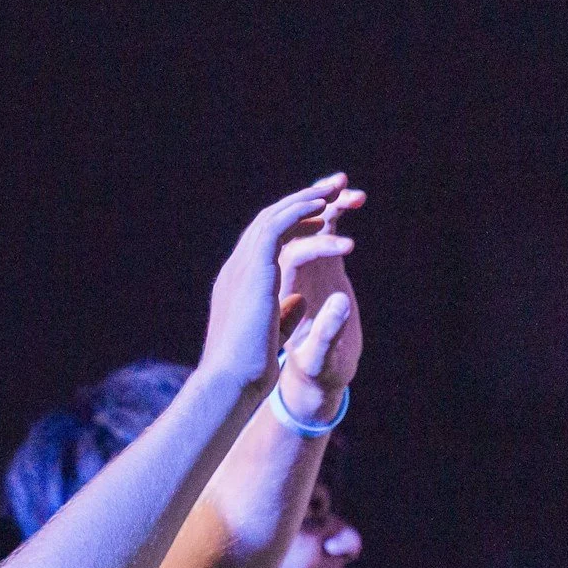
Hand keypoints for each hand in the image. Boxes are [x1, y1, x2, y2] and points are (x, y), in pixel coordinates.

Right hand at [197, 178, 353, 392]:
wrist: (231, 381)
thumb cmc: (248, 369)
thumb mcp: (272, 334)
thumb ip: (285, 313)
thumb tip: (300, 300)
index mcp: (241, 283)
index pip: (266, 240)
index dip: (294, 222)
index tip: (321, 214)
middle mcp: (238, 268)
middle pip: (269, 219)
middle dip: (302, 201)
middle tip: (332, 187)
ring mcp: (242, 266)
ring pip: (274, 217)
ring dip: (306, 201)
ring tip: (336, 191)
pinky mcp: (253, 270)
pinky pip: (278, 229)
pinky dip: (301, 215)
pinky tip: (325, 212)